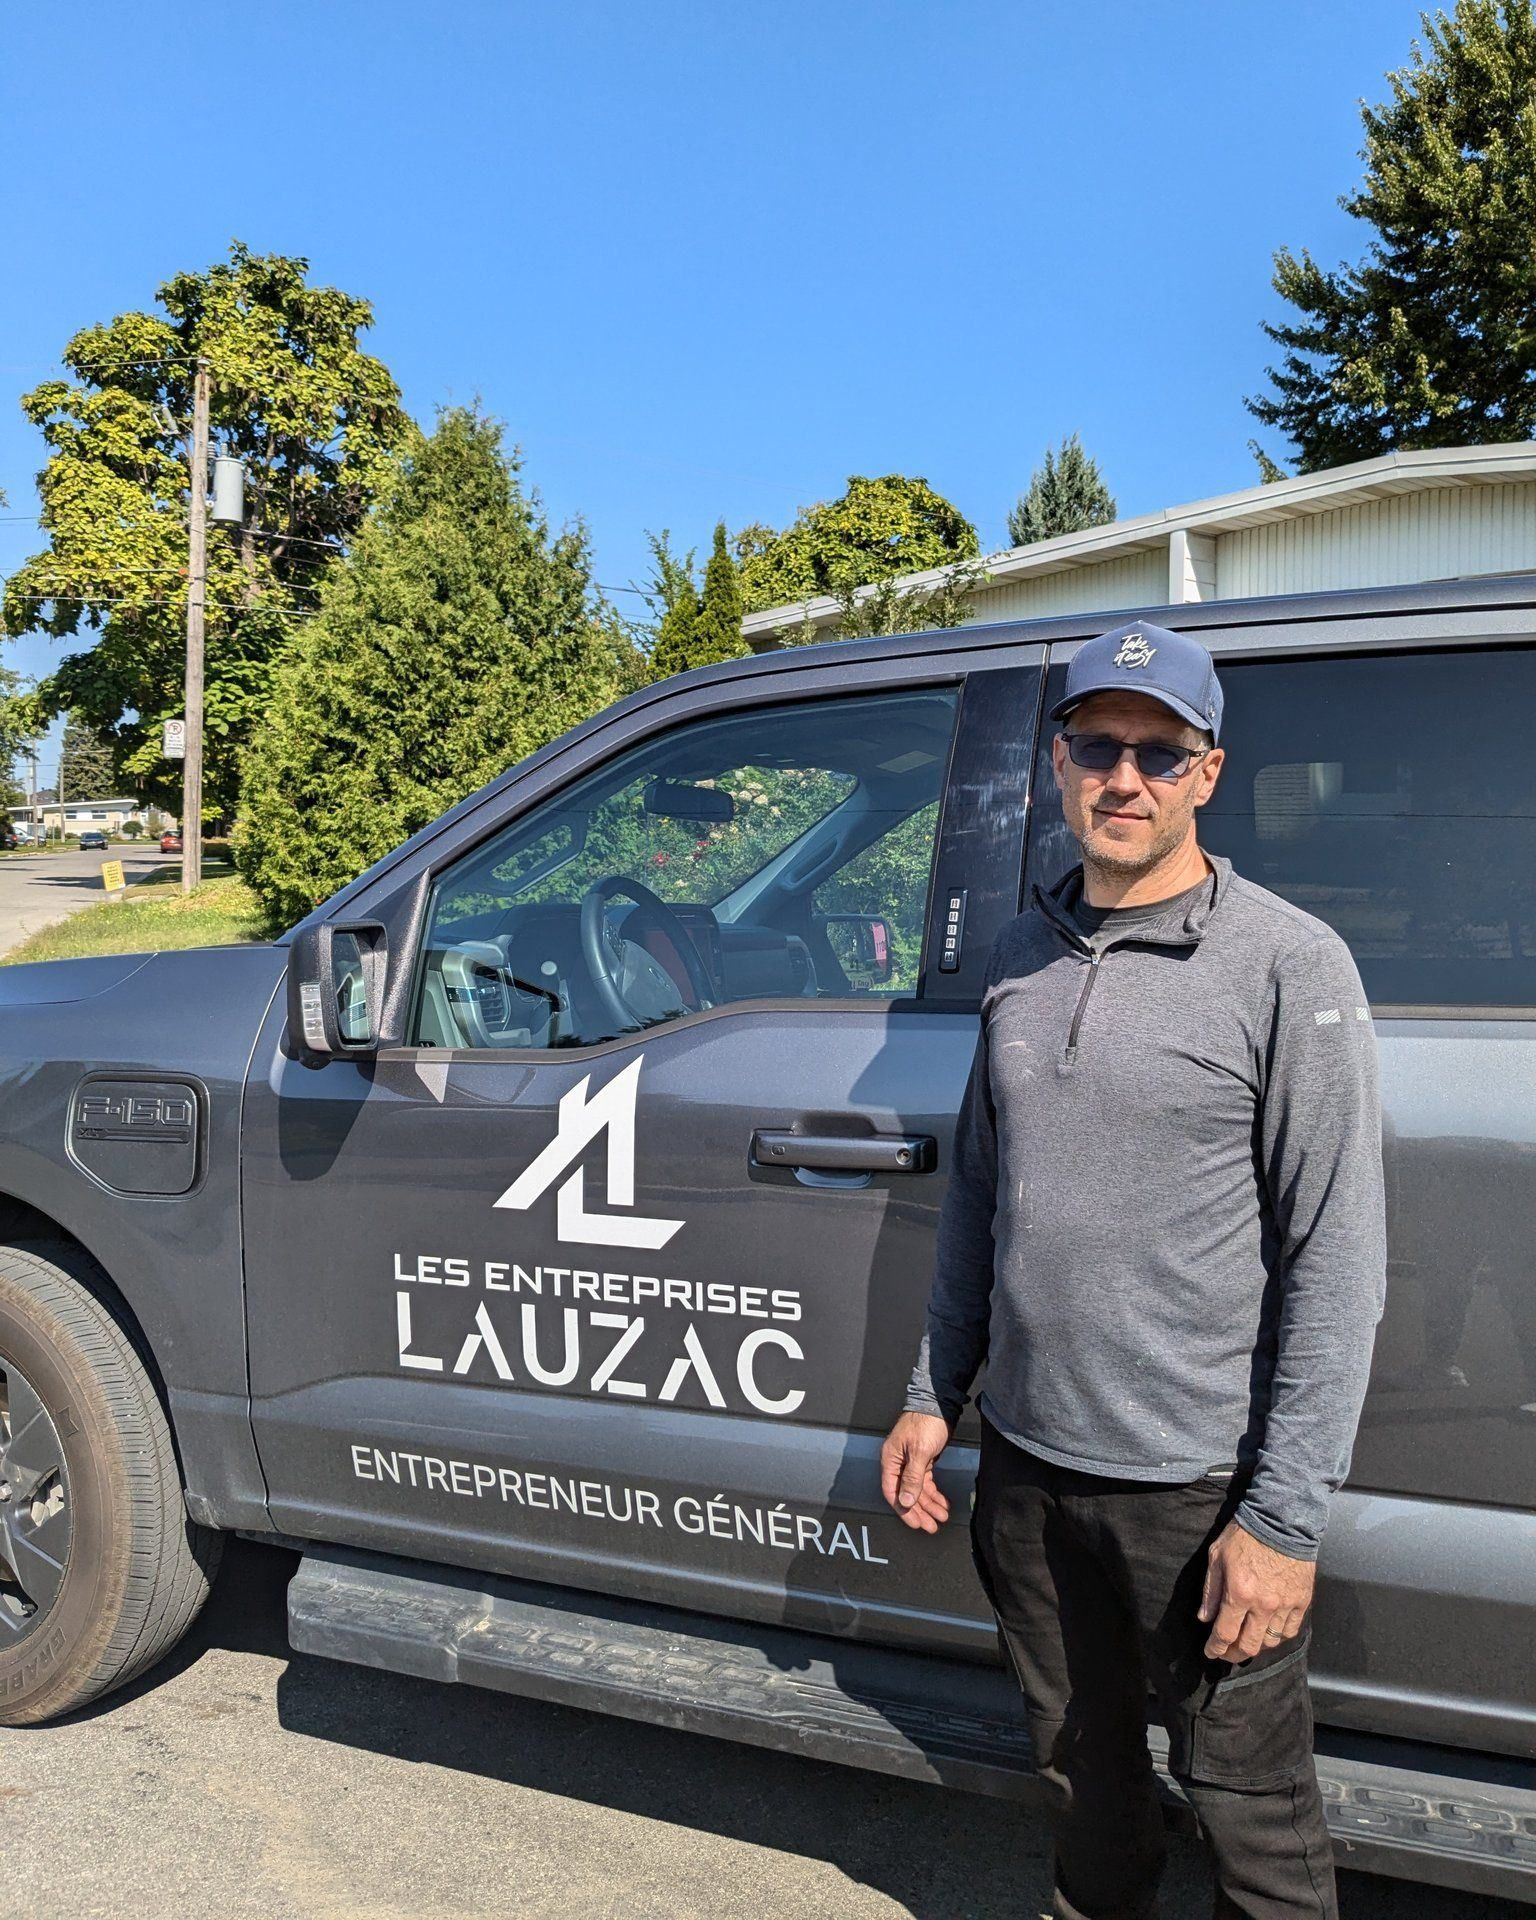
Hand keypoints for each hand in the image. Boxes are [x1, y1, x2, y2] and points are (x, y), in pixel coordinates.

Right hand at [879, 1411, 952, 1532]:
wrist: (939, 1404)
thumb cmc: (925, 1421)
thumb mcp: (920, 1451)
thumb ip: (912, 1478)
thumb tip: (906, 1501)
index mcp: (890, 1459)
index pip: (893, 1492)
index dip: (904, 1510)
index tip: (916, 1523)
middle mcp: (898, 1462)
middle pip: (906, 1494)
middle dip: (919, 1511)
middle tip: (931, 1526)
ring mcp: (910, 1462)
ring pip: (918, 1490)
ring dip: (929, 1504)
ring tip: (940, 1516)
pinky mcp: (923, 1460)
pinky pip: (926, 1482)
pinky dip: (934, 1494)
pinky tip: (942, 1502)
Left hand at [1198, 1519, 1314, 1660]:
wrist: (1282, 1520)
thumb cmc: (1245, 1534)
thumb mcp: (1217, 1556)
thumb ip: (1211, 1590)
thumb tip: (1204, 1617)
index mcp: (1239, 1594)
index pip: (1225, 1634)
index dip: (1215, 1648)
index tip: (1210, 1652)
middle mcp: (1263, 1606)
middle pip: (1249, 1646)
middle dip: (1234, 1654)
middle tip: (1226, 1653)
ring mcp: (1285, 1605)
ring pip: (1271, 1642)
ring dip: (1256, 1646)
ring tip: (1247, 1641)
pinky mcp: (1301, 1601)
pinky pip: (1290, 1631)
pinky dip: (1278, 1636)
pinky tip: (1269, 1631)